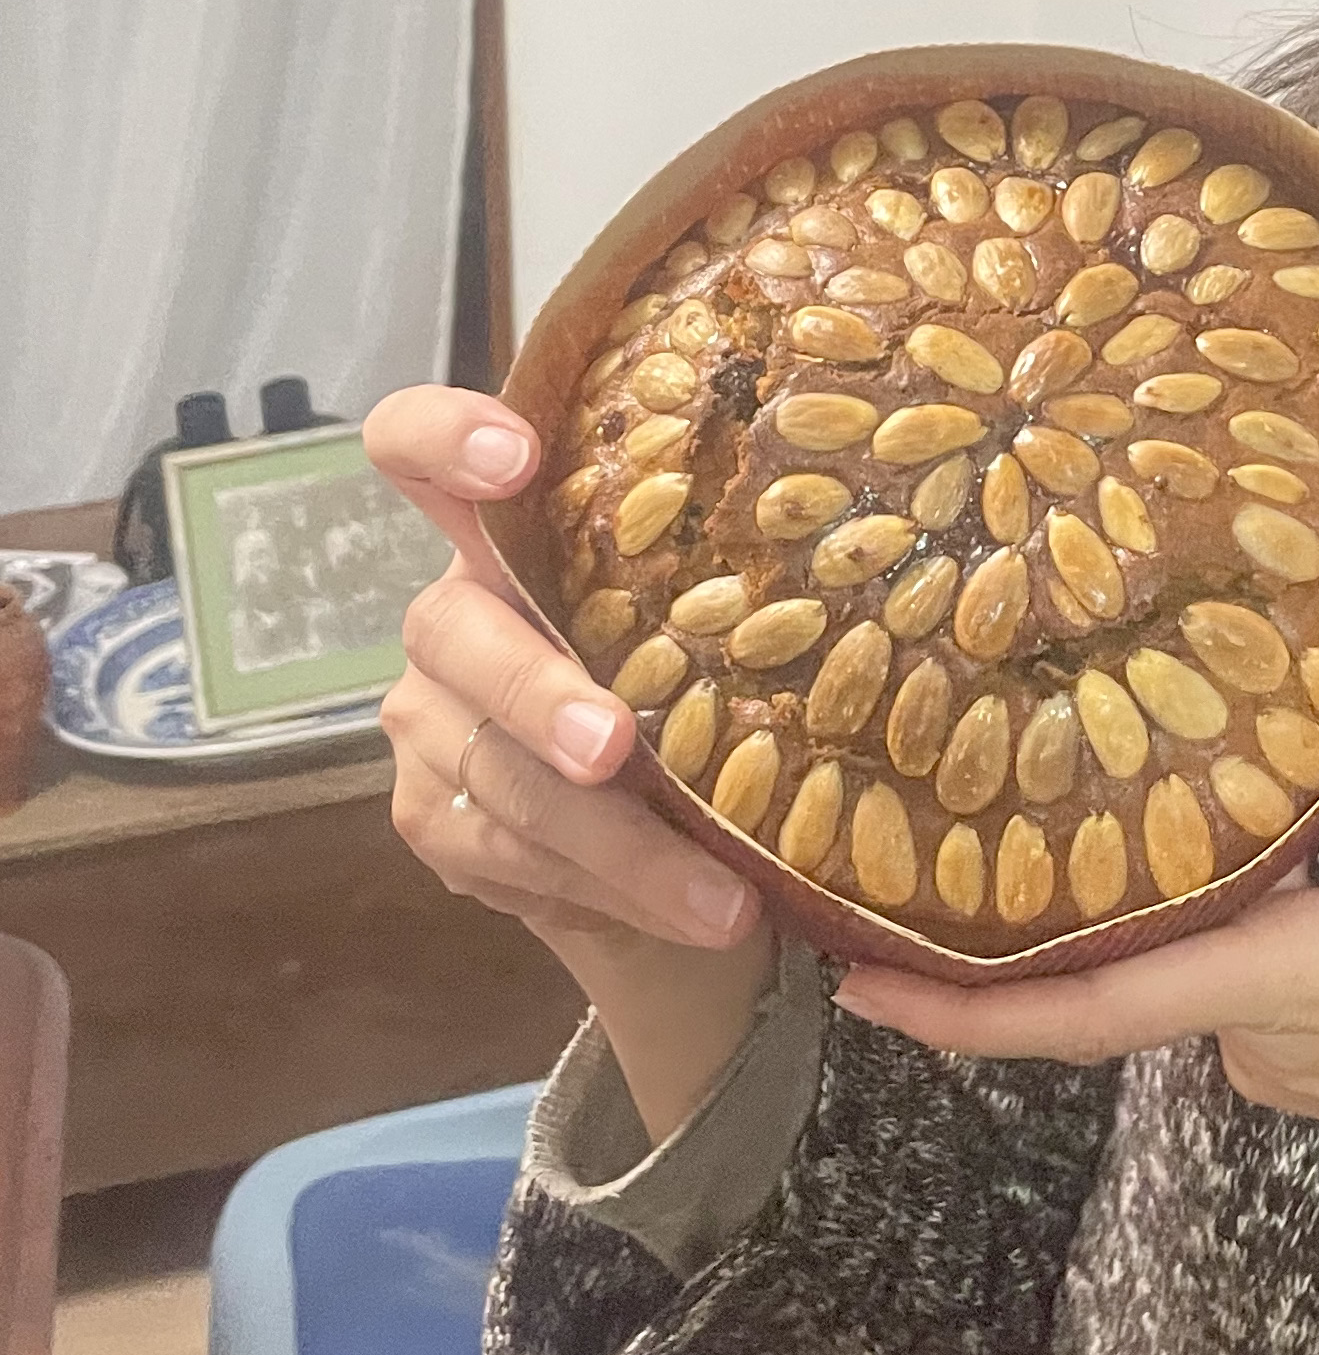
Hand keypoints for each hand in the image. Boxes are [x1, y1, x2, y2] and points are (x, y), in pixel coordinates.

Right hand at [365, 385, 759, 955]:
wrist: (660, 852)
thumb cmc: (696, 697)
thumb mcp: (712, 626)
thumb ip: (729, 581)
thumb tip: (865, 553)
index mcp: (510, 531)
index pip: (416, 447)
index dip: (444, 436)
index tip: (516, 460)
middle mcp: (453, 613)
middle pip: (455, 631)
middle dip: (538, 694)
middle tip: (611, 748)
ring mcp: (428, 717)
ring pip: (497, 773)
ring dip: (615, 844)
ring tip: (720, 899)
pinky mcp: (428, 816)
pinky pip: (505, 855)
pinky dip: (609, 893)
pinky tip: (690, 918)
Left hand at [843, 586, 1318, 1354]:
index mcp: (1276, 978)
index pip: (1085, 1012)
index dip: (960, 1014)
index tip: (862, 987)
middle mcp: (1248, 1033)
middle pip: (1107, 977)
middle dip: (1022, 928)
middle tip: (916, 848)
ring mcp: (1271, 1059)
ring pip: (1172, 965)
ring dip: (1133, 904)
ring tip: (1064, 805)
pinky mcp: (1303, 1064)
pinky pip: (1221, 978)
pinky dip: (1204, 919)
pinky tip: (1215, 848)